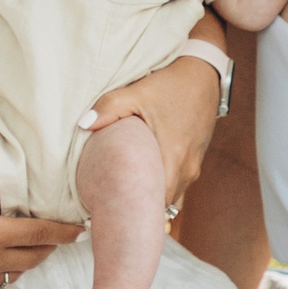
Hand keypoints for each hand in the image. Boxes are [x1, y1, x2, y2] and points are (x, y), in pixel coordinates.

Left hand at [85, 48, 221, 202]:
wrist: (204, 76)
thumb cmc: (170, 86)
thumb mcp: (137, 92)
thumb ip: (109, 108)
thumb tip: (83, 125)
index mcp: (173, 159)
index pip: (155, 205)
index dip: (134, 211)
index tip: (111, 212)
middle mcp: (187, 170)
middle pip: (162, 205)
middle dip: (139, 208)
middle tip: (112, 207)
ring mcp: (193, 167)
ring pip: (171, 196)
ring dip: (151, 197)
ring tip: (125, 194)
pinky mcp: (195, 161)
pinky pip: (177, 184)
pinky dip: (161, 185)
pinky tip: (142, 177)